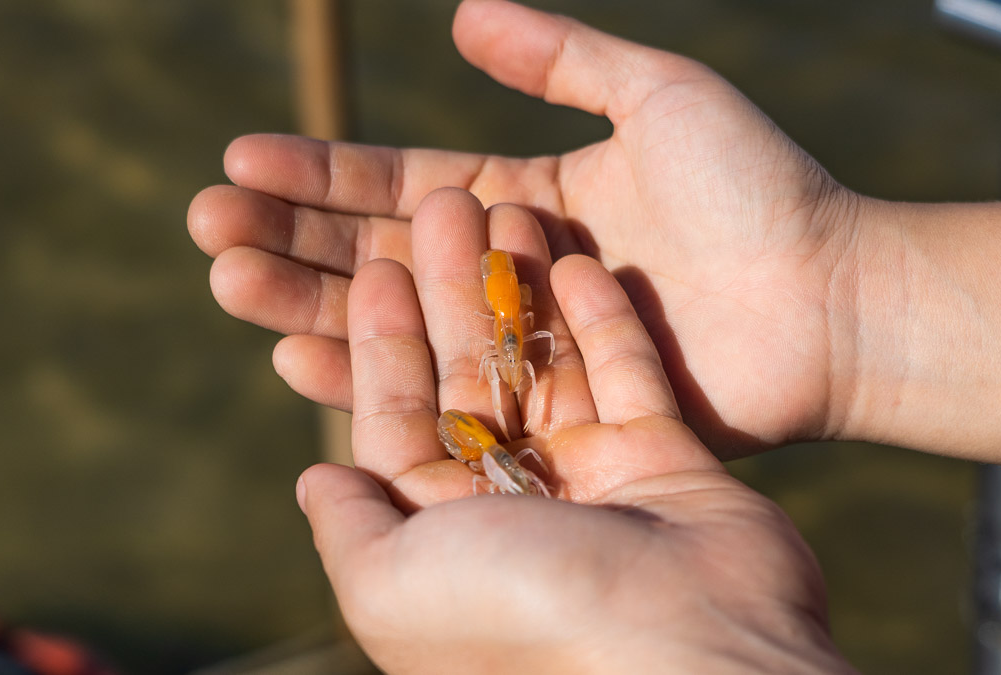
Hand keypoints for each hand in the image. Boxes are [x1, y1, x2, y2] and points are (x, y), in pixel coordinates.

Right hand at [188, 0, 860, 456]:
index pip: (403, 185)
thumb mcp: (659, 93)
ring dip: (305, 303)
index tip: (240, 160)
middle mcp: (512, 276)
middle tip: (204, 227)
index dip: (320, 173)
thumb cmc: (759, 191)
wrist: (832, 299)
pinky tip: (295, 362)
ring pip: (394, 325)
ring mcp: (522, 346)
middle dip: (289, 239)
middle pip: (379, 256)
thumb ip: (562, 57)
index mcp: (529, 200)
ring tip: (226, 281)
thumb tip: (457, 14)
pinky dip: (370, 380)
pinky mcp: (541, 410)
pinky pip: (441, 394)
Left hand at [297, 188, 852, 673]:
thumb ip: (349, 525)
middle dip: (450, 292)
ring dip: (523, 291)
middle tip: (445, 207)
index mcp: (441, 536)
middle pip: (470, 378)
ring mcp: (594, 481)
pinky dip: (603, 318)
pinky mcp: (665, 458)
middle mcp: (514, 505)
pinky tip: (581, 257)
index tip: (377, 262)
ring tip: (507, 207)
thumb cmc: (521, 617)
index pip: (396, 417)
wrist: (688, 653)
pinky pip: (628, 371)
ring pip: (546, 366)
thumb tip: (313, 481)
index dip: (380, 337)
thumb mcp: (390, 584)